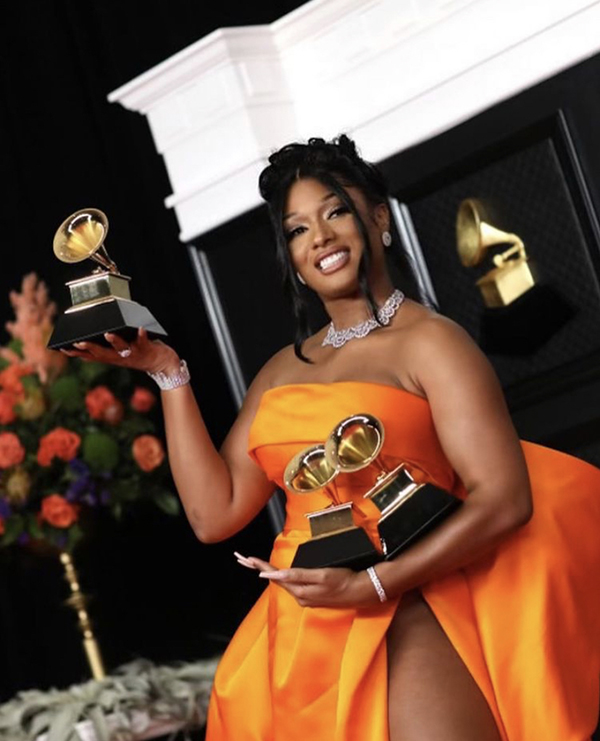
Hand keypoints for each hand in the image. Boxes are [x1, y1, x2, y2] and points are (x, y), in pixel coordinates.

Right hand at [60, 328, 179, 374]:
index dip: (76, 353)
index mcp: (112, 357)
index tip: (62, 348)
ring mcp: (133, 353)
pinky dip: (142, 334)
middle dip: (90, 348)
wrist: (164, 364)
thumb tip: (95, 331)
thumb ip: (109, 345)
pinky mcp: (147, 348)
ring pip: (122, 348)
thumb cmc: (139, 352)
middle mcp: (120, 357)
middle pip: (102, 354)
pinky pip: (144, 341)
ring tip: (107, 333)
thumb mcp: (121, 351)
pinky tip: (140, 328)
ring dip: (115, 341)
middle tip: (78, 342)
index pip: (91, 356)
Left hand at [234, 552, 381, 608]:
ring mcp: (305, 597)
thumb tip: (275, 574)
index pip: (275, 575)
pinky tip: (278, 573)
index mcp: (300, 590)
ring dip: (269, 572)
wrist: (361, 591)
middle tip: (243, 559)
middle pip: (275, 579)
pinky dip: (282, 577)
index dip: (260, 566)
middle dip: (259, 568)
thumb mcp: (321, 575)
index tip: (247, 559)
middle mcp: (300, 596)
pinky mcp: (312, 596)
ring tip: (255, 564)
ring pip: (283, 582)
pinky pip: (292, 585)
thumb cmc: (343, 580)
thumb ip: (297, 575)